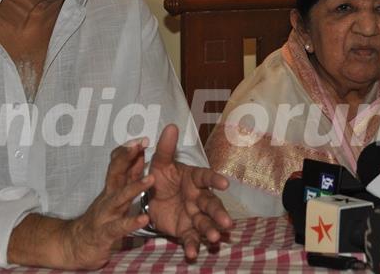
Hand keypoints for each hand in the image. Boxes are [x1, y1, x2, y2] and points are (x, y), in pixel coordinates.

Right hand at [7, 139, 153, 269]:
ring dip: (135, 187)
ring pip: (120, 198)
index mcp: (112, 188)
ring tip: (152, 179)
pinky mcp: (105, 233)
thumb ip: (127, 177)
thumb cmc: (100, 218)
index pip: (118, 164)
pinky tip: (144, 218)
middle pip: (116, 173)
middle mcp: (108, 197)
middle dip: (128, 157)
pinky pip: (119, 227)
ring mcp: (105, 215)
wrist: (74, 245)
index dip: (129, 150)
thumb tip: (140, 155)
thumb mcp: (114, 195)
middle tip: (141, 143)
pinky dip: (131, 222)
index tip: (143, 138)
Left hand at [147, 124, 232, 259]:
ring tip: (214, 237)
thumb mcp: (159, 163)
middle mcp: (198, 197)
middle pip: (211, 204)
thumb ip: (165, 147)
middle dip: (219, 213)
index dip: (215, 180)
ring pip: (205, 222)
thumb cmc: (161, 177)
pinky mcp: (186, 229)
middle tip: (227, 222)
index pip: (206, 177)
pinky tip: (193, 253)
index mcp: (194, 179)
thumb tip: (170, 125)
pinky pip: (191, 237)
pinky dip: (193, 245)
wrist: (151, 198)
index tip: (224, 183)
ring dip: (211, 230)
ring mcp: (194, 215)